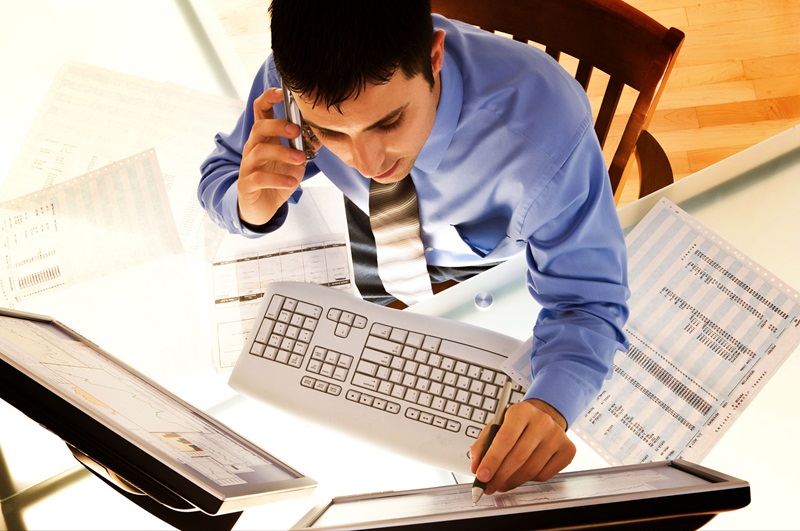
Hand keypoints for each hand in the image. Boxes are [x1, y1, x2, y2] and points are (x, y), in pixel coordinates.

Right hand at [238, 87, 307, 225]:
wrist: (263, 208)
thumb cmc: (278, 179)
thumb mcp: (295, 161)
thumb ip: (303, 147)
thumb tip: (320, 134)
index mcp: (265, 138)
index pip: (260, 110)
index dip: (269, 98)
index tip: (283, 93)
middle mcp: (253, 148)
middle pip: (259, 127)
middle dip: (278, 125)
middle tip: (296, 131)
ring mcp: (248, 166)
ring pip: (259, 152)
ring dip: (282, 153)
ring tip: (300, 159)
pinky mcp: (247, 184)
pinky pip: (259, 178)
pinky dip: (277, 179)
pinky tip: (292, 182)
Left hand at [470, 399, 575, 494]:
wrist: (543, 417)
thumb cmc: (517, 424)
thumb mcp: (496, 426)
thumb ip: (482, 446)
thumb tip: (476, 467)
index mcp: (521, 411)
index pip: (505, 438)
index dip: (492, 460)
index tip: (482, 476)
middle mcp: (542, 421)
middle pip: (519, 456)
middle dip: (500, 476)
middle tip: (489, 486)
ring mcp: (557, 435)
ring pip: (531, 469)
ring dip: (512, 482)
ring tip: (501, 484)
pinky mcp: (568, 450)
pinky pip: (544, 475)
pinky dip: (529, 480)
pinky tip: (522, 473)